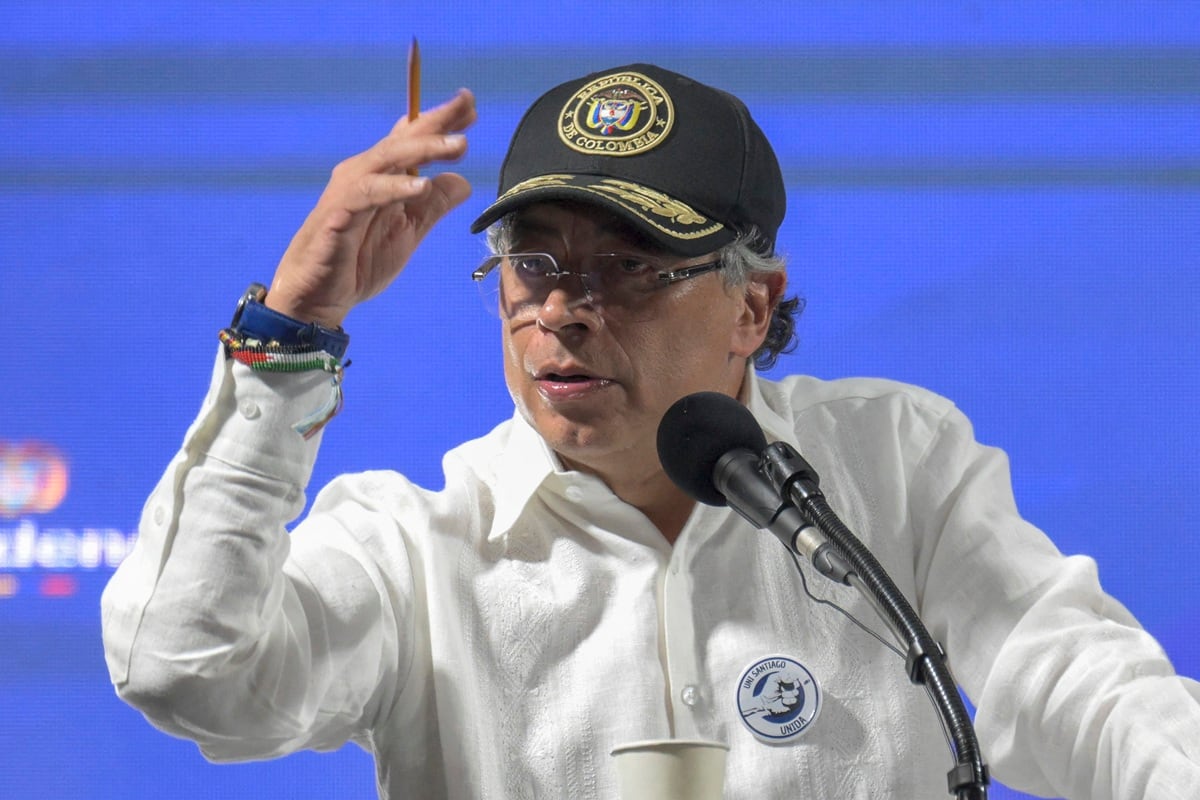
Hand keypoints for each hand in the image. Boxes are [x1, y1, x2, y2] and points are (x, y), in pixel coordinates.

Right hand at [266, 89, 476, 326]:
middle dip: (436, 121)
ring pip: (390, 158)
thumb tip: (463, 181)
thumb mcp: (408, 231)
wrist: (318, 296)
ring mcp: (350, 190)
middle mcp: (365, 173)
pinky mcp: (339, 213)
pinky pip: (370, 193)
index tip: (471, 106)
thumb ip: (433, 206)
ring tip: (459, 145)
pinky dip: (396, 187)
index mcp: (383, 176)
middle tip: (468, 106)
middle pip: (404, 139)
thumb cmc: (358, 261)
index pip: (412, 139)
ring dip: (425, 149)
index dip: (439, 120)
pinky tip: (423, 186)